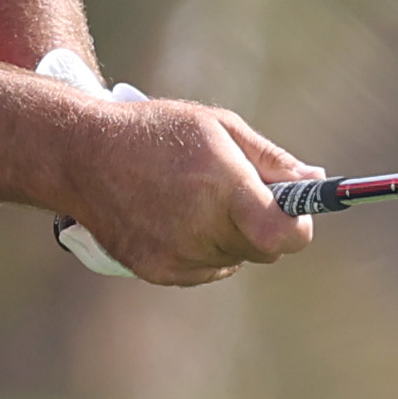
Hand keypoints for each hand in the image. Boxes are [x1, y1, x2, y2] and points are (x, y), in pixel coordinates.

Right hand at [61, 97, 320, 285]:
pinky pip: (204, 270)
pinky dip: (201, 250)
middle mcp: (201, 227)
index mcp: (223, 187)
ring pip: (233, 260)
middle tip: (237, 193)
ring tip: (194, 198)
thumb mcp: (218, 127)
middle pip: (262, 249)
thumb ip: (271, 159)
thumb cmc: (157, 132)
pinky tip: (175, 217)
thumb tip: (315, 182)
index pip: (283, 236)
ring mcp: (177, 254)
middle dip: (260, 224)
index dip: (297, 226)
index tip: (295, 213)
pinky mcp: (157, 271)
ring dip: (228, 237)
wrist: (83, 155)